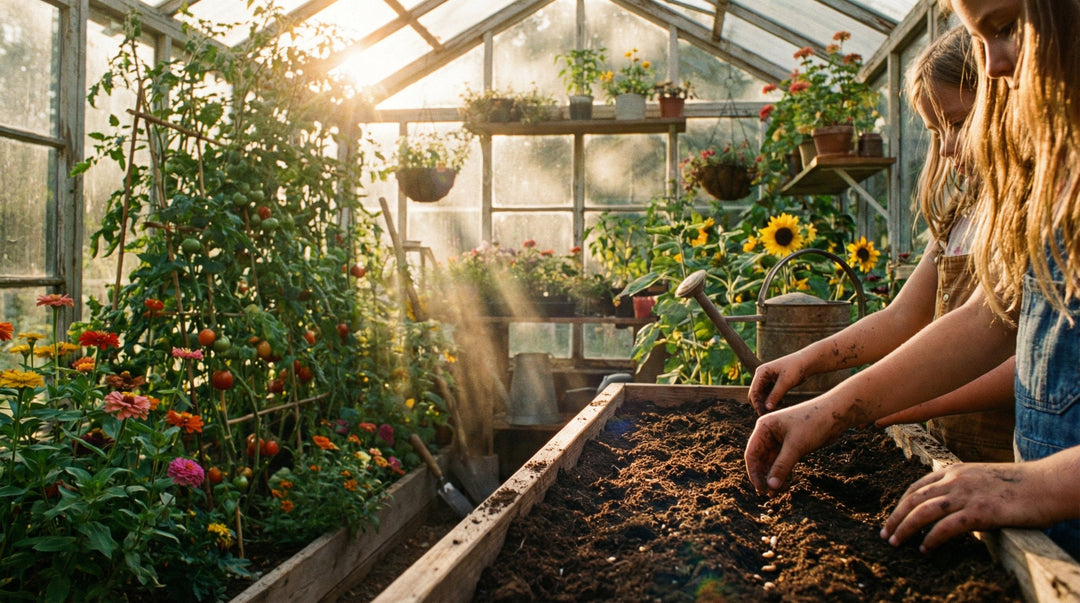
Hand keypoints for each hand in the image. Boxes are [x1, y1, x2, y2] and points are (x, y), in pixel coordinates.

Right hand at [744, 400, 846, 493]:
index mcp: (764, 428)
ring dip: (774, 477)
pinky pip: (782, 462)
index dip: (754, 473)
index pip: (752, 454)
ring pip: (772, 462)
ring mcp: (780, 439)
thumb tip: (771, 487)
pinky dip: (783, 473)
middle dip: (765, 477)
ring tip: (779, 492)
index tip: (762, 490)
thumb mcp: (796, 446)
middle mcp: (769, 433)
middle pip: (760, 460)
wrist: (836, 413)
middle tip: (771, 495)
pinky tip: (786, 485)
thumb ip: (782, 466)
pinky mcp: (791, 444)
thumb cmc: (813, 423)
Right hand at [748, 355, 807, 414]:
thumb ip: (775, 395)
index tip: (763, 413)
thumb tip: (766, 408)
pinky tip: (782, 403)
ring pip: (761, 395)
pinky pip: (768, 394)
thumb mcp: (786, 382)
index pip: (753, 391)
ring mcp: (766, 379)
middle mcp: (761, 376)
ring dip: (766, 403)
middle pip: (755, 394)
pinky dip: (772, 400)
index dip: (757, 404)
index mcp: (761, 372)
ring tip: (777, 410)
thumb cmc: (796, 368)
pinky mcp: (772, 383)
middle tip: (768, 415)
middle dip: (760, 405)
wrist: (806, 362)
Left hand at [881, 462, 1057, 551]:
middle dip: (895, 517)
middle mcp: (956, 479)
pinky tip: (925, 548)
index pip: (917, 487)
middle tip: (885, 534)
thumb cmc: (1018, 485)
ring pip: (923, 511)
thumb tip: (948, 505)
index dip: (901, 503)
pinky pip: (947, 526)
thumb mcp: (982, 478)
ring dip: (905, 528)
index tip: (892, 518)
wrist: (1047, 484)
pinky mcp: (980, 511)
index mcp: (954, 470)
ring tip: (895, 542)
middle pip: (914, 498)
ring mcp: (967, 494)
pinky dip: (931, 538)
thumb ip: (962, 487)